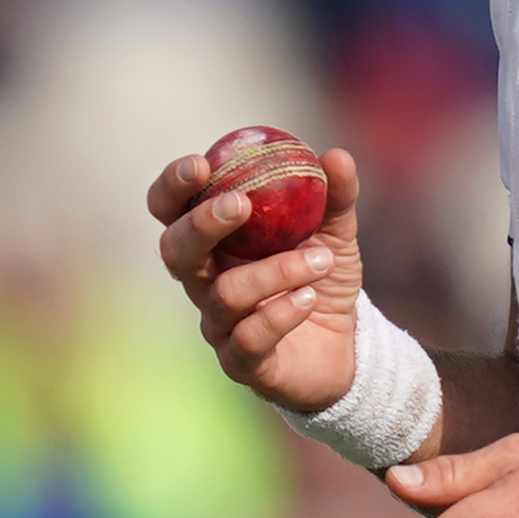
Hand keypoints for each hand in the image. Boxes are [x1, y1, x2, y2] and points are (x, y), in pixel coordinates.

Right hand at [147, 143, 366, 414]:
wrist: (349, 346)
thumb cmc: (324, 278)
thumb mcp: (336, 231)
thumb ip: (334, 196)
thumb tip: (336, 156)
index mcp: (214, 241)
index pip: (170, 209)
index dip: (173, 187)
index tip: (200, 164)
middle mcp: (204, 281)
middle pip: (174, 251)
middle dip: (201, 224)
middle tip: (239, 205)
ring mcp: (219, 324)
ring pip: (224, 294)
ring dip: (274, 271)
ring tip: (320, 260)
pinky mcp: (242, 361)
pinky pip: (248, 337)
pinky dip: (281, 314)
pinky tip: (309, 300)